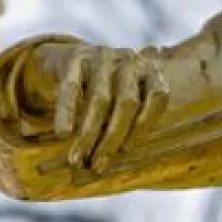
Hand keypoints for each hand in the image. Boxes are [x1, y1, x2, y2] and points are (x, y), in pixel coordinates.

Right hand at [23, 44, 169, 171]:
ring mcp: (104, 56)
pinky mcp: (76, 57)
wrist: (70, 59)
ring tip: (78, 159)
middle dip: (113, 137)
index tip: (126, 151)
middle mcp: (131, 60)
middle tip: (98, 164)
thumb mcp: (125, 97)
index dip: (144, 126)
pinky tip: (63, 134)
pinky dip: (67, 113)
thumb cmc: (107, 90)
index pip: (158, 97)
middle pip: (127, 103)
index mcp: (152, 70)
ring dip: (88, 134)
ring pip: (99, 100)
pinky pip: (71, 89)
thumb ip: (131, 122)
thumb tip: (121, 164)